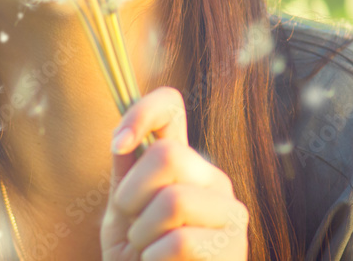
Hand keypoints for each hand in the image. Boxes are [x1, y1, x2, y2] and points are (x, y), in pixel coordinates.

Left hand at [100, 86, 248, 260]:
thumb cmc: (138, 258)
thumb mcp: (122, 214)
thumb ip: (126, 176)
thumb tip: (122, 139)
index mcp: (183, 163)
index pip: (171, 107)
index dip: (141, 112)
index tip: (117, 145)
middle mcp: (211, 180)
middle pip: (167, 156)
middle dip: (132, 194)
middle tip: (131, 224)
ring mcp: (229, 214)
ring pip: (174, 201)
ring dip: (143, 232)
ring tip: (146, 250)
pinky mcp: (234, 249)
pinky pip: (181, 242)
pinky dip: (154, 258)